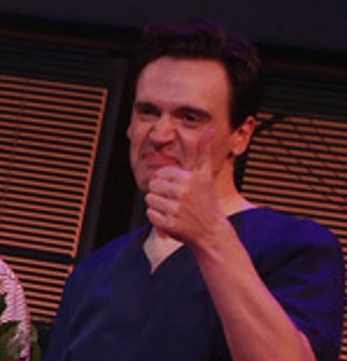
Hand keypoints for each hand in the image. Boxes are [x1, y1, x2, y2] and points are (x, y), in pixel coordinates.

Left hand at [143, 128, 230, 249]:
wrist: (211, 231)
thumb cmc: (206, 201)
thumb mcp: (206, 175)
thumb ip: (203, 152)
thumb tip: (210, 130)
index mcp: (189, 178)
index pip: (160, 174)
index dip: (166, 182)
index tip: (178, 189)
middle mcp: (182, 193)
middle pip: (152, 186)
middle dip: (161, 193)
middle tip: (175, 201)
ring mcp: (175, 209)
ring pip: (149, 200)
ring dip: (158, 206)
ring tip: (174, 210)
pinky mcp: (169, 224)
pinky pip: (150, 215)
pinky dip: (157, 218)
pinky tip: (172, 219)